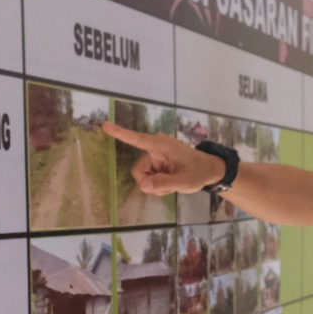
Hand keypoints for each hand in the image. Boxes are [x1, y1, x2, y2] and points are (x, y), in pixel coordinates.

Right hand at [103, 122, 223, 194]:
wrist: (208, 170)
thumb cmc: (199, 172)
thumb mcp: (184, 182)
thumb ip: (164, 183)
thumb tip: (143, 186)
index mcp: (161, 146)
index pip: (137, 139)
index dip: (120, 133)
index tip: (104, 124)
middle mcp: (155, 148)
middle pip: (138, 171)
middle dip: (150, 184)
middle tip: (167, 188)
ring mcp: (155, 156)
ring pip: (143, 177)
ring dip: (155, 185)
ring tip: (171, 185)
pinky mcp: (156, 163)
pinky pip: (148, 178)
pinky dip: (157, 184)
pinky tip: (169, 183)